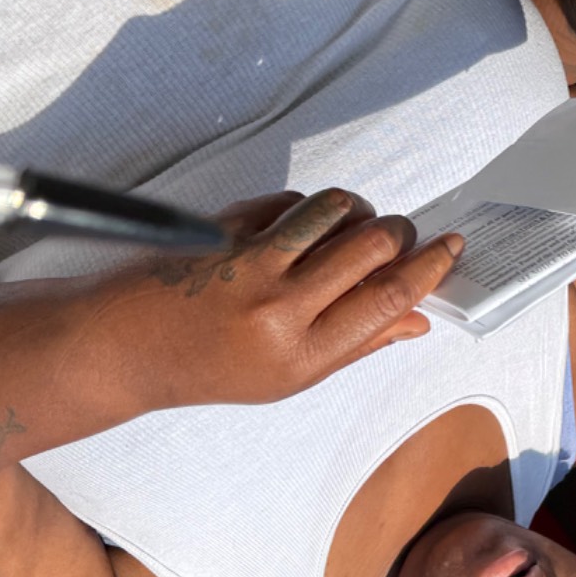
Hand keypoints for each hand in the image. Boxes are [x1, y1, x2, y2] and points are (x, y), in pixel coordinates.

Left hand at [100, 189, 461, 409]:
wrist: (126, 348)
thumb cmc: (211, 366)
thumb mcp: (290, 375)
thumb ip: (357, 344)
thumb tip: (418, 319)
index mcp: (302, 354)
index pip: (389, 299)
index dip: (430, 267)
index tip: (450, 247)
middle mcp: (278, 309)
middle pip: (372, 246)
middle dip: (400, 231)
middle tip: (399, 235)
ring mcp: (248, 263)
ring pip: (335, 209)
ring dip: (358, 209)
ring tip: (353, 225)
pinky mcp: (224, 227)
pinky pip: (290, 201)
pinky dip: (309, 207)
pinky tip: (301, 227)